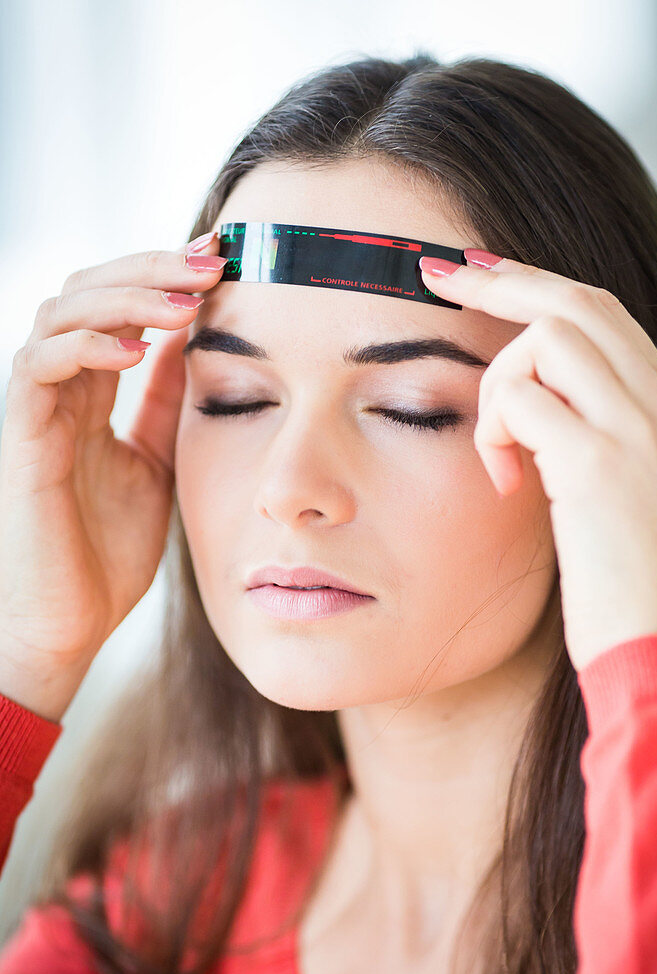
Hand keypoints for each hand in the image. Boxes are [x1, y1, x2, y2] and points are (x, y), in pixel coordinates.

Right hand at [0, 231, 224, 718]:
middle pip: (90, 290)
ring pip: (60, 313)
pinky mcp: (20, 438)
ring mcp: (36, 409)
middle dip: (152, 266)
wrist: (68, 624)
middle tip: (214, 258)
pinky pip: (39, 370)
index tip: (226, 257)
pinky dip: (85, 348)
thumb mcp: (159, 462)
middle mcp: (61, 387)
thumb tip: (203, 346)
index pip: (121, 304)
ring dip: (126, 296)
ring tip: (187, 299)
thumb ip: (168, 406)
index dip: (166, 272)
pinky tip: (137, 350)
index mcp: (94, 390)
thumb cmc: (107, 551)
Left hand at [418, 252, 656, 672]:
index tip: (483, 272)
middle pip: (576, 302)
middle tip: (439, 275)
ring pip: (546, 340)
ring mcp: (637, 430)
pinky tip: (505, 482)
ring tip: (500, 457)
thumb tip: (535, 414)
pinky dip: (494, 431)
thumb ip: (593, 444)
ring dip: (498, 387)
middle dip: (500, 281)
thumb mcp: (627, 500)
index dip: (537, 285)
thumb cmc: (634, 591)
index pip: (603, 315)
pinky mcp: (599, 466)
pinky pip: (522, 401)